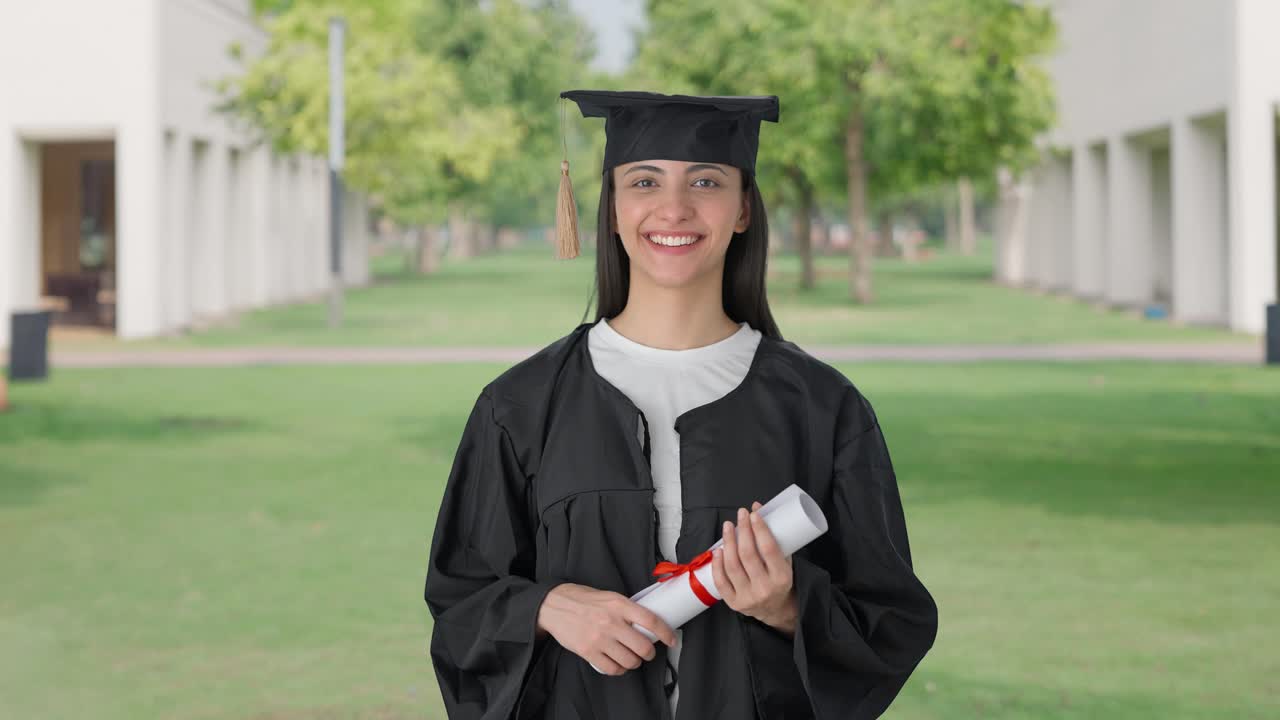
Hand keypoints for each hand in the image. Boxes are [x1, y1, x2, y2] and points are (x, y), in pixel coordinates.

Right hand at [535, 582, 677, 675]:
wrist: (554, 605)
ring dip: (634, 663)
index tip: (671, 639)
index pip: (651, 620)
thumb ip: (627, 609)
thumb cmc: (583, 600)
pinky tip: (618, 664)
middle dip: (649, 653)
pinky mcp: (588, 651)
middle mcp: (611, 622)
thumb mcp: (609, 597)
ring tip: (631, 658)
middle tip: (647, 652)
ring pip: (629, 661)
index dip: (666, 633)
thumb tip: (647, 623)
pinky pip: (612, 668)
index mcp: (619, 605)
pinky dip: (619, 669)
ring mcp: (599, 638)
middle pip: (642, 647)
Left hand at [712, 502, 797, 634]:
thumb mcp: (785, 561)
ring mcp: (748, 597)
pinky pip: (721, 581)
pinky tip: (718, 549)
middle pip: (748, 554)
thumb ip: (774, 537)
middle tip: (740, 515)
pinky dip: (717, 564)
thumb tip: (756, 507)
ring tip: (727, 527)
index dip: (760, 530)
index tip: (753, 514)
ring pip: (732, 566)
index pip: (769, 549)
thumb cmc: (780, 580)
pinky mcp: (734, 603)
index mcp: (782, 578)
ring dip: (728, 542)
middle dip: (742, 531)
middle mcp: (765, 589)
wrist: (776, 609)